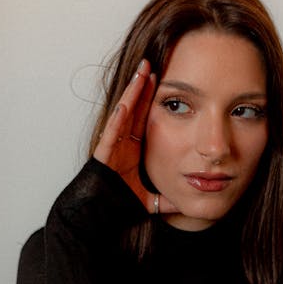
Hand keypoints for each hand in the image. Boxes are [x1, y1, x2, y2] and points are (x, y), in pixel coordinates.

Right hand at [93, 60, 177, 213]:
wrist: (94, 219)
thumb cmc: (117, 208)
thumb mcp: (150, 202)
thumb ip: (167, 200)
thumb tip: (187, 204)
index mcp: (130, 152)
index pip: (143, 120)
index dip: (150, 101)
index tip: (161, 82)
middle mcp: (120, 145)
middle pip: (133, 110)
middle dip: (141, 88)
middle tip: (151, 65)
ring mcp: (111, 148)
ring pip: (122, 114)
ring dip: (132, 93)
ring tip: (141, 72)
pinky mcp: (103, 155)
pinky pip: (111, 133)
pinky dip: (119, 118)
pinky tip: (126, 103)